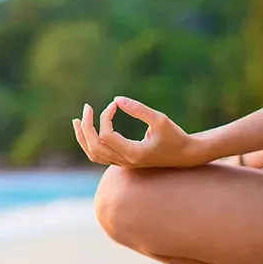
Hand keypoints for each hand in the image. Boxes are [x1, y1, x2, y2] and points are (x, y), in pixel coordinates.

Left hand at [72, 96, 204, 167]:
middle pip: (95, 147)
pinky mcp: (123, 161)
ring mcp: (123, 163)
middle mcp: (125, 162)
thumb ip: (138, 109)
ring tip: (77, 120)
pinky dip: (90, 142)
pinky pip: (99, 155)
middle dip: (86, 127)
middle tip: (87, 108)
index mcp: (133, 153)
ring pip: (94, 154)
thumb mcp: (160, 120)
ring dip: (83, 137)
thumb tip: (116, 99)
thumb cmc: (175, 136)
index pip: (107, 135)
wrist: (185, 155)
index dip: (106, 116)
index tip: (115, 104)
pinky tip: (88, 130)